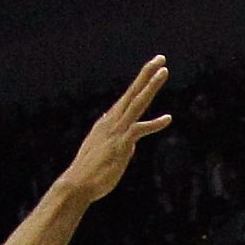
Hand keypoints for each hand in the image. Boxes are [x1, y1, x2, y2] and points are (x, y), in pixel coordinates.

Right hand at [53, 59, 171, 201]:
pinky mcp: (121, 144)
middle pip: (132, 92)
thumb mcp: (103, 153)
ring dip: (150, 86)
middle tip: (160, 58)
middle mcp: (111, 122)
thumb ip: (118, 144)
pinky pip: (139, 129)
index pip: (126, 99)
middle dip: (146, 74)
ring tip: (164, 70)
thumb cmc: (89, 174)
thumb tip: (130, 144)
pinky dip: (154, 124)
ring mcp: (116, 131)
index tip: (150, 71)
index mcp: (106, 123)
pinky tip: (168, 119)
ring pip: (136, 103)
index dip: (139, 84)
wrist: (76, 185)